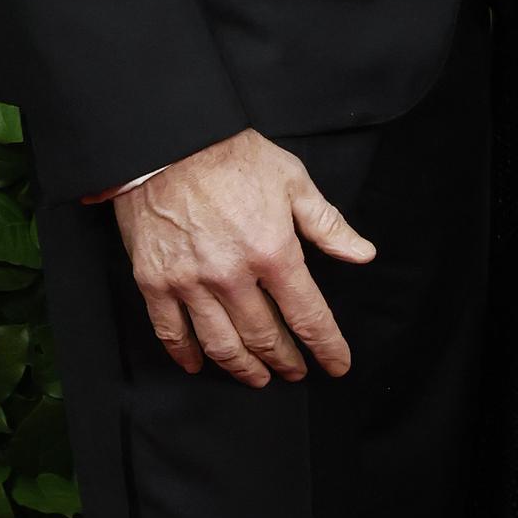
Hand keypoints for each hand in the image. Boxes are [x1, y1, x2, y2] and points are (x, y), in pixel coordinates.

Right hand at [114, 127, 375, 387]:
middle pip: (265, 337)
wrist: (168, 139)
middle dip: (286, 361)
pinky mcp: (155, 282)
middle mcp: (232, 276)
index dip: (327, 346)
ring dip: (244, 369)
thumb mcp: (293, 180)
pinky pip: (171, 333)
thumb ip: (327, 224)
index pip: (308, 316)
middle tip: (296, 372)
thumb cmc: (234, 155)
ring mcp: (190, 283)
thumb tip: (362, 254)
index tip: (337, 365)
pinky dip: (187, 356)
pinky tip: (200, 364)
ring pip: (221, 345)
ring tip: (258, 378)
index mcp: (273, 251)